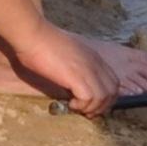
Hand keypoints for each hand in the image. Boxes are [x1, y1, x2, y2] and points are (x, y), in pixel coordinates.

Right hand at [10, 22, 129, 117]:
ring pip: (104, 97)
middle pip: (113, 91)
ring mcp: (88, 70)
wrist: (33, 34)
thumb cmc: (43, 42)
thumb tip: (72, 82)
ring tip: (77, 108)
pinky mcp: (76, 77)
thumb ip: (76, 66)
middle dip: (102, 106)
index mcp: (94, 58)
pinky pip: (89, 98)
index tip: (92, 104)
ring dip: (92, 108)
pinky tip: (71, 105)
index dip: (106, 97)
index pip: (113, 81)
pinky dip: (82, 106)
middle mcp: (95, 64)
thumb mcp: (68, 53)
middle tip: (86, 111)